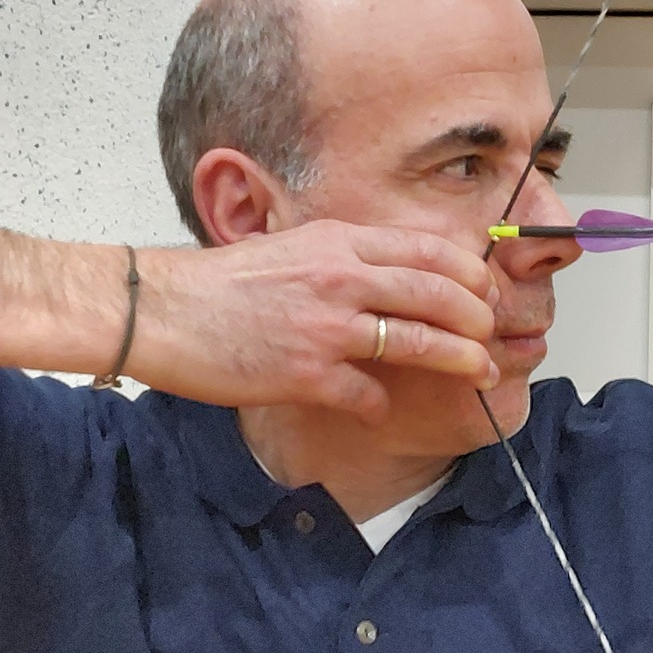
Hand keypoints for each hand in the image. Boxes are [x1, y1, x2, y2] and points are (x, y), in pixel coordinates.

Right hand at [132, 220, 499, 422]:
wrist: (161, 310)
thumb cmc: (222, 282)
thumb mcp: (293, 248)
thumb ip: (346, 258)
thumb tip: (396, 275)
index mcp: (339, 242)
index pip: (428, 251)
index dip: (469, 273)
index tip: (484, 291)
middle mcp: (341, 279)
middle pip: (436, 294)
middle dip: (477, 317)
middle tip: (492, 334)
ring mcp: (326, 327)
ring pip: (417, 342)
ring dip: (459, 359)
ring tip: (481, 371)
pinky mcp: (307, 373)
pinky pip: (367, 393)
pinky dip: (380, 405)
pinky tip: (380, 410)